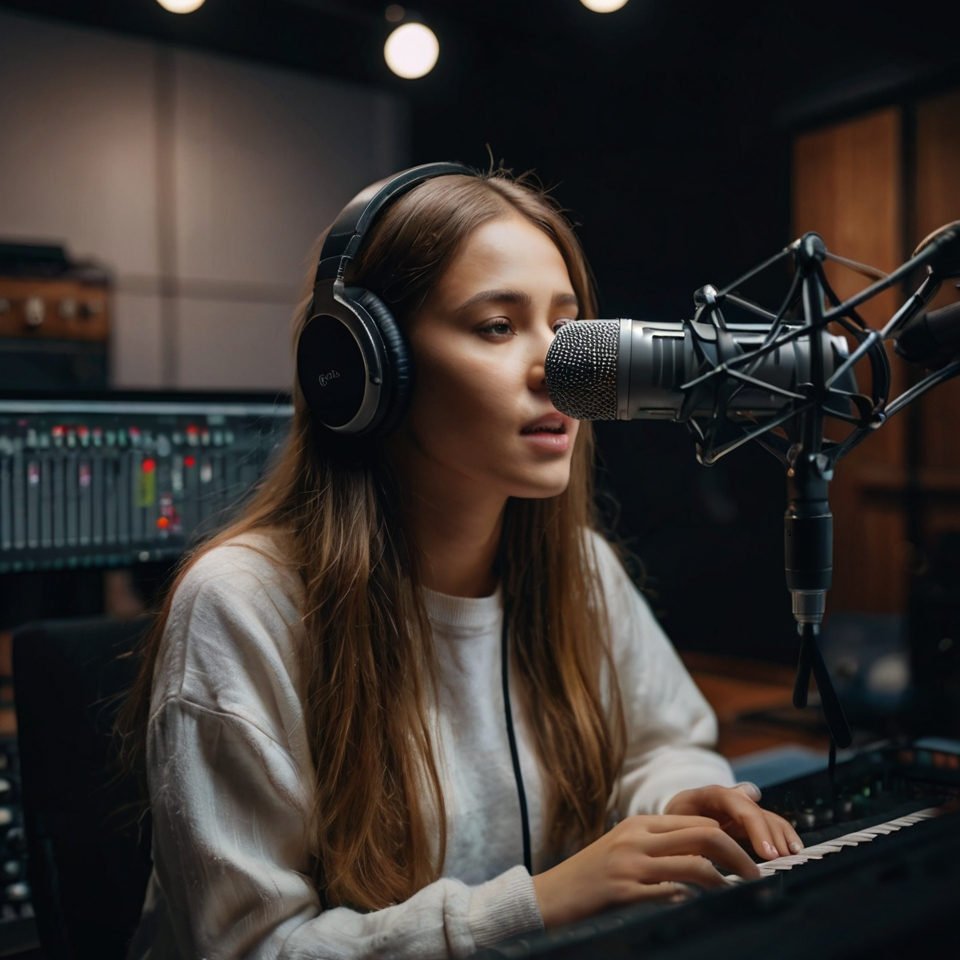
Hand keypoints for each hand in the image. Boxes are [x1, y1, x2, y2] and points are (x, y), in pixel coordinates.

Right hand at [531, 813, 760, 928]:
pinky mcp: (624, 892)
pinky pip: (672, 894)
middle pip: (704, 834)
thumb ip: (658, 847)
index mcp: (639, 824)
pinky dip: (694, 901)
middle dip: (739, 855)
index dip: (731, 837)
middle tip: (758, 875)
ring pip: (695, 864)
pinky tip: (702, 909)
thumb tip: (704, 857)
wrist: (549, 897)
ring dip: (726, 882)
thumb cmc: (590, 878)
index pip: (697, 820)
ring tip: (738, 896)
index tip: (750, 856)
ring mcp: (631, 865)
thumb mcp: (624, 850)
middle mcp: (637, 838)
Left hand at [663, 783, 802, 860]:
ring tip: (792, 857)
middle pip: (757, 811)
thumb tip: (704, 853)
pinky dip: (784, 836)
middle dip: (771, 835)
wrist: (671, 817)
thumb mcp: (673, 825)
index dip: (755, 827)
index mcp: (710, 795)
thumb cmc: (671, 824)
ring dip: (782, 837)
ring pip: (768, 817)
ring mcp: (742, 808)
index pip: (738, 803)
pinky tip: (794, 849)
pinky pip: (771, 825)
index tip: (768, 853)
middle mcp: (730, 798)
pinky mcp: (749, 821)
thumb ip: (688, 833)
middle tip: (781, 861)